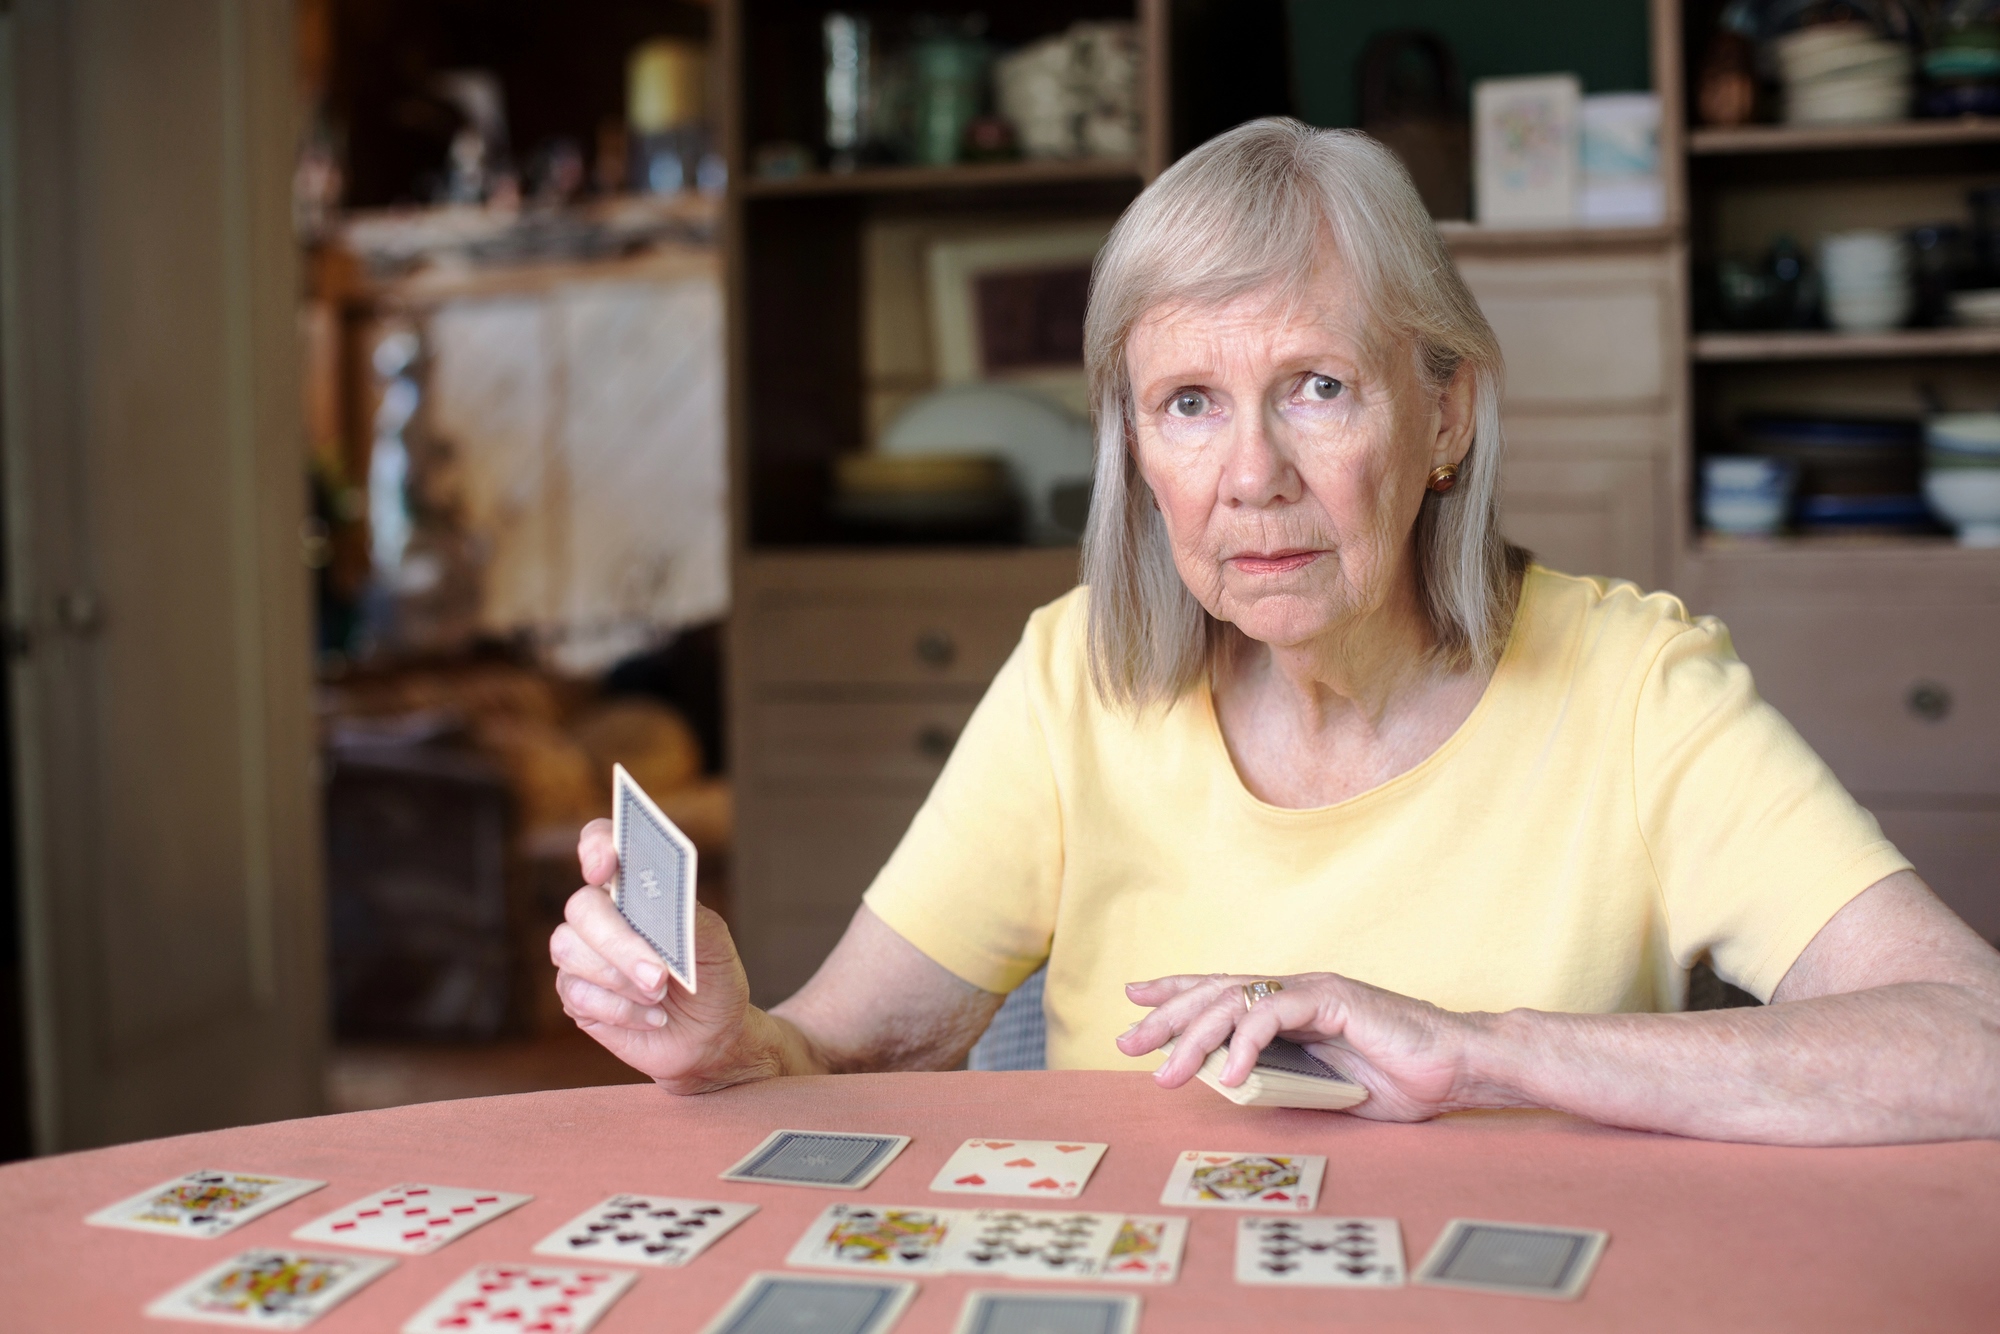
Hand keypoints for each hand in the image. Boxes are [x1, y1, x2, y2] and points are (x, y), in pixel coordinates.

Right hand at [549, 819, 777, 1092]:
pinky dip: (621, 1010)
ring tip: (661, 997)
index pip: (600, 844)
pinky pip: (578, 994)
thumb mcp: (715, 945)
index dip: (596, 847)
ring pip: (571, 951)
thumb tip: (665, 902)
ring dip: (621, 980)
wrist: (711, 1035)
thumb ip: (689, 918)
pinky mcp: (576, 995)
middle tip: (658, 976)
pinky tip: (652, 1017)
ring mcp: (582, 954)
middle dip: (620, 942)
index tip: (606, 867)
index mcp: (634, 888)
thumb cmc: (711, 979)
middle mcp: (601, 914)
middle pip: (582, 907)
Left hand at [1117, 971, 1495, 1121]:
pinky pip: (1277, 1016)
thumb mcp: (1325, 1087)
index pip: (1222, 993)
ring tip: (1168, 1072)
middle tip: (1126, 1042)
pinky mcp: (1334, 999)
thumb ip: (1282, 1078)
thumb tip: (1230, 1086)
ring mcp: (1313, 991)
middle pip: (1215, 993)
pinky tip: (1234, 1073)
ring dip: (1196, 1038)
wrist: (1458, 1066)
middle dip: (1167, 1016)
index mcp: (1292, 1007)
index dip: (1177, 995)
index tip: (1135, 1004)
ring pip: (1236, 1002)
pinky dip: (1249, 1043)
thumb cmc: (1400, 1078)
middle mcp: (1296, 991)